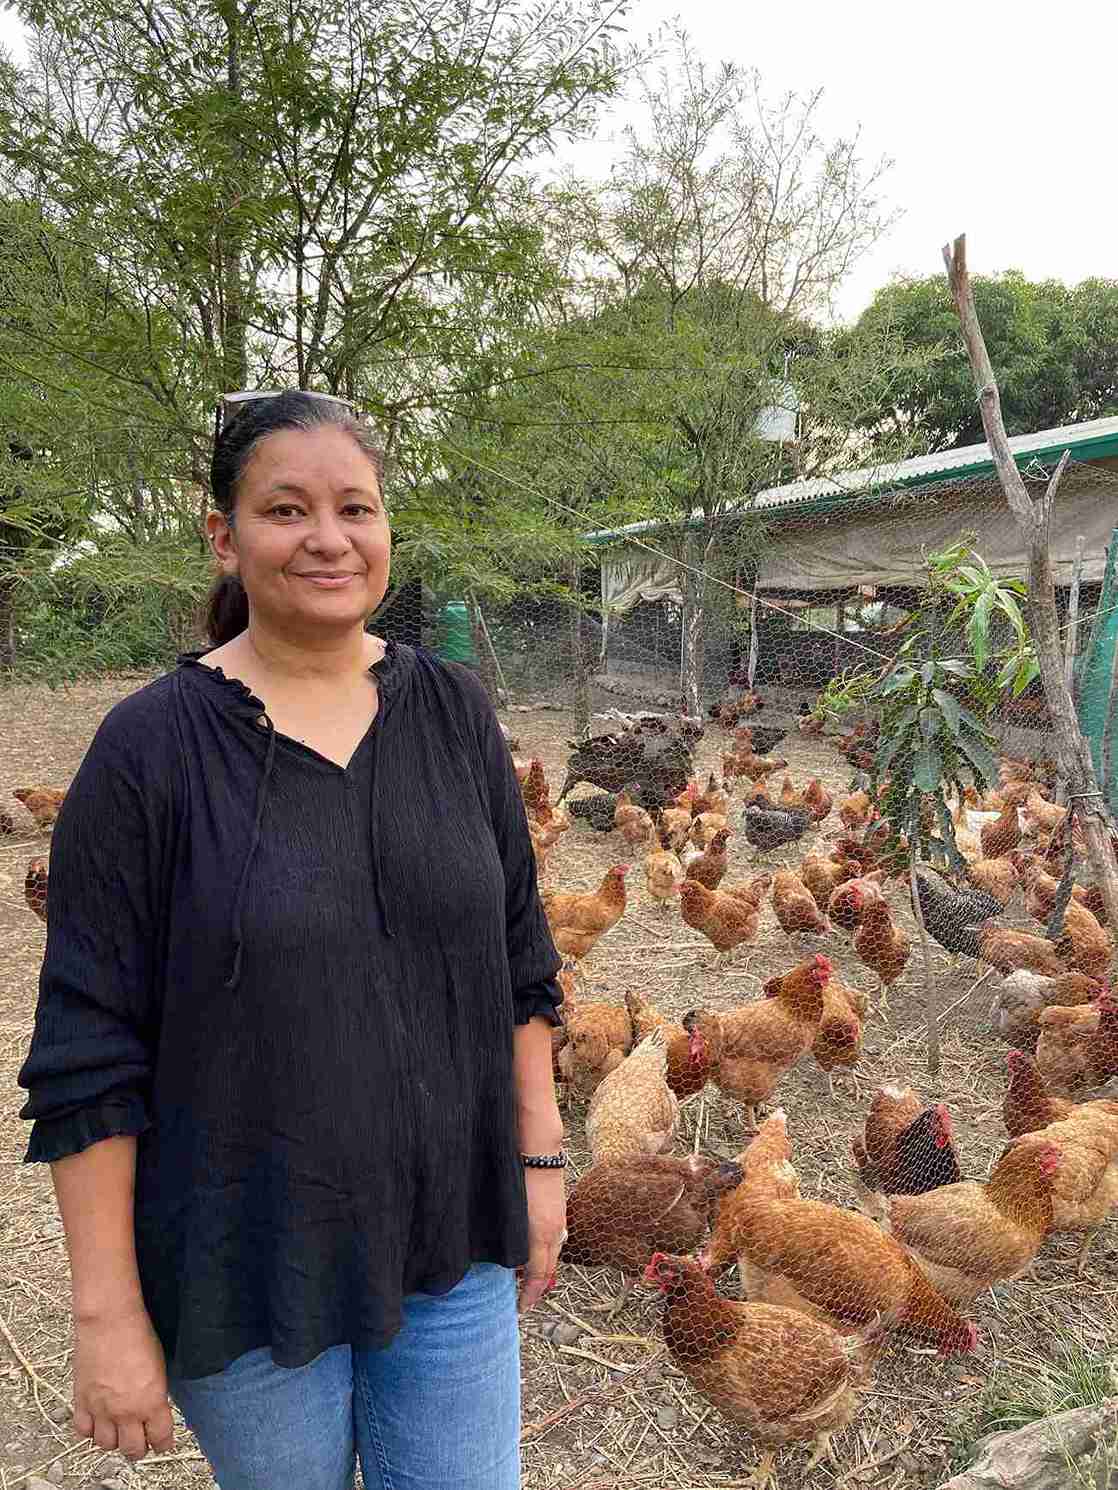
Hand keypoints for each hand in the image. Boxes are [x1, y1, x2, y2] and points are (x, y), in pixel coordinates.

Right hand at [72, 1304, 174, 1460]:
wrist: (110, 1321)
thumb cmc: (139, 1335)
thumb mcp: (160, 1367)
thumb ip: (156, 1395)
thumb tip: (154, 1410)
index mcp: (152, 1402)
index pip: (161, 1439)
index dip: (164, 1442)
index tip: (163, 1441)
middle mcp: (126, 1412)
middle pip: (132, 1450)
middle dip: (139, 1448)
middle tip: (141, 1439)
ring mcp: (101, 1409)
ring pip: (107, 1445)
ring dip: (114, 1440)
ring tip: (119, 1429)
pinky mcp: (81, 1402)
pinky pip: (83, 1431)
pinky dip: (90, 1430)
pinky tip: (97, 1420)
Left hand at [517, 1167, 566, 1314]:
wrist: (538, 1151)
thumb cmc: (518, 1179)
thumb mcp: (512, 1215)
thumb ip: (513, 1241)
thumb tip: (511, 1264)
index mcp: (542, 1236)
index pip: (540, 1276)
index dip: (530, 1295)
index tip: (521, 1308)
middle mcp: (554, 1232)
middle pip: (549, 1268)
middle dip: (538, 1287)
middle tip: (524, 1300)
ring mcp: (558, 1221)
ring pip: (552, 1254)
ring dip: (542, 1270)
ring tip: (527, 1280)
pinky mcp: (558, 1212)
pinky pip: (554, 1241)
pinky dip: (545, 1253)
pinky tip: (534, 1252)